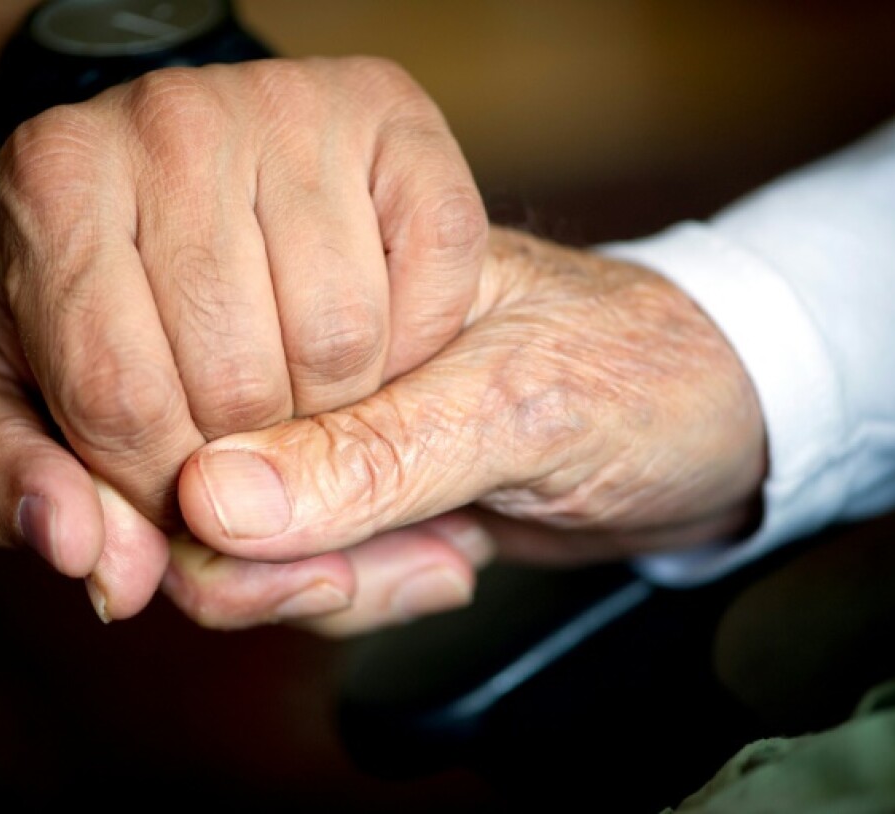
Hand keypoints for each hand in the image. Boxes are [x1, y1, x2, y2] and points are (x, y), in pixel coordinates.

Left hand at [0, 57, 486, 620]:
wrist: (177, 180)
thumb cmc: (90, 301)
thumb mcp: (8, 395)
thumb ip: (15, 486)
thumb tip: (80, 550)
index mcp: (51, 184)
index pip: (118, 400)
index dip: (158, 492)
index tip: (171, 495)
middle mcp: (169, 119)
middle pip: (237, 380)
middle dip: (250, 459)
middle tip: (241, 441)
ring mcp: (290, 105)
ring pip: (342, 339)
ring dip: (337, 410)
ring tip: (297, 389)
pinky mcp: (393, 114)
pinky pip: (435, 275)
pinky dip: (417, 342)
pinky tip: (367, 339)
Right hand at [163, 226, 767, 634]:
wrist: (711, 427)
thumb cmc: (639, 373)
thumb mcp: (519, 407)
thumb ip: (373, 455)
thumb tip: (214, 497)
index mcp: (331, 258)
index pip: (185, 378)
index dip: (192, 491)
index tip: (276, 556)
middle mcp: (300, 338)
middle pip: (182, 477)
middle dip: (279, 563)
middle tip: (394, 560)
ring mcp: (318, 421)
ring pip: (231, 543)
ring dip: (334, 585)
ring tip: (445, 550)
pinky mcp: (347, 489)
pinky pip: (295, 572)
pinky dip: (365, 594)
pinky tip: (447, 557)